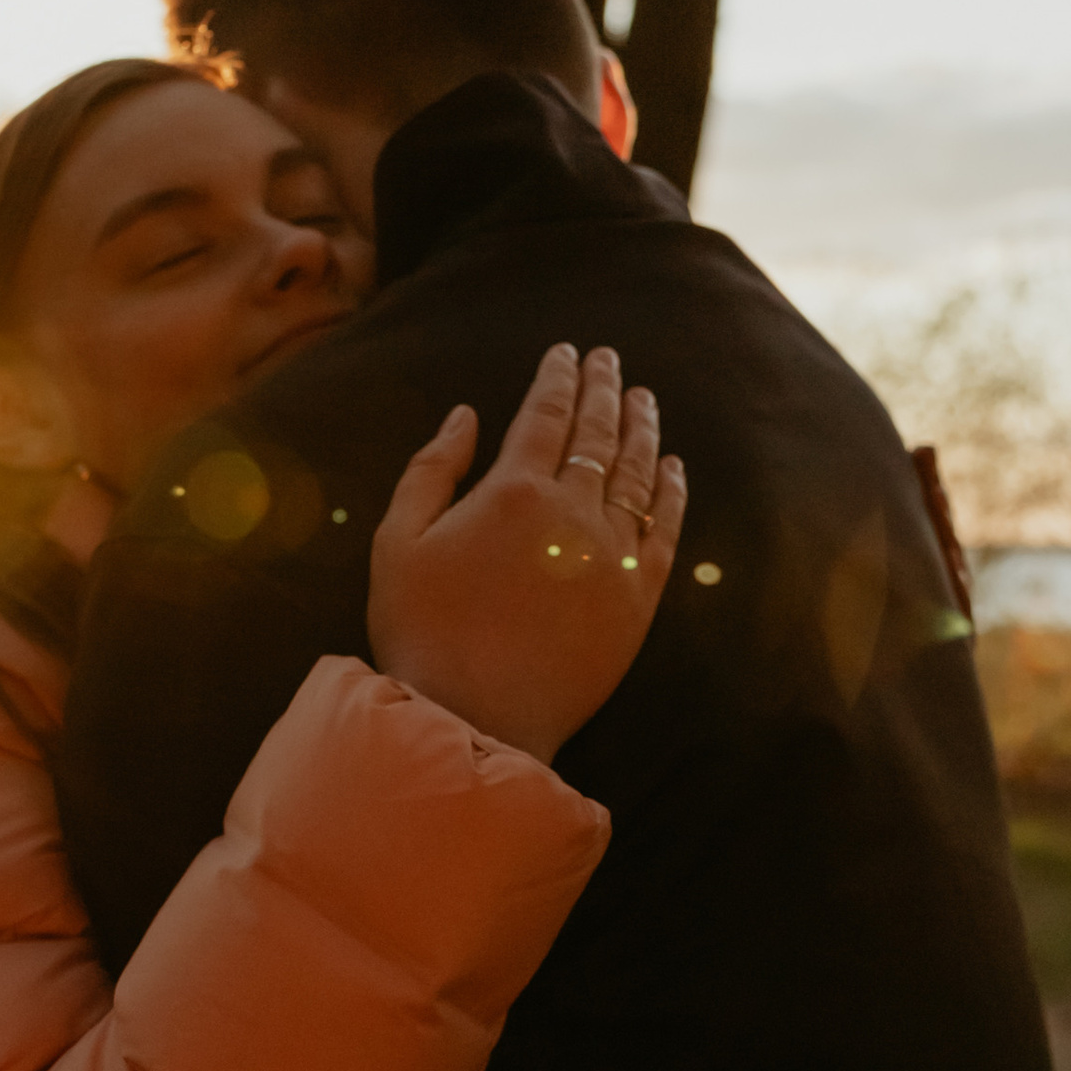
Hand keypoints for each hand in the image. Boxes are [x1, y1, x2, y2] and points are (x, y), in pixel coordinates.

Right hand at [367, 344, 686, 764]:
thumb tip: (466, 416)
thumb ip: (431, 470)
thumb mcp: (397, 541)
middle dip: (605, 387)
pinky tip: (672, 466)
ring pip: (639, 473)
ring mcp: (611, 555)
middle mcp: (572, 513)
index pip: (547, 413)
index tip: (566, 353)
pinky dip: (671, 491)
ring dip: (643, 428)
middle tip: (609, 359)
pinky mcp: (637, 598)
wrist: (473, 717)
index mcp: (512, 491)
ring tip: (643, 398)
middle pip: (599, 432)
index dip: (558, 377)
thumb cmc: (421, 631)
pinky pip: (664, 529)